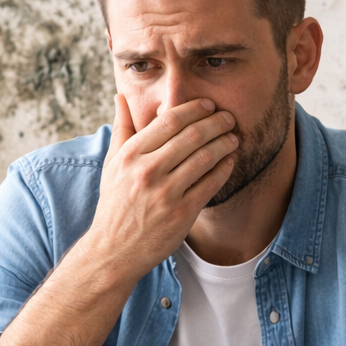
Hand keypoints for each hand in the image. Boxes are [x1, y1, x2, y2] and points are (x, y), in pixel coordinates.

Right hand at [80, 94, 239, 283]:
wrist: (114, 250)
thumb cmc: (115, 204)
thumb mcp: (111, 164)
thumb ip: (121, 128)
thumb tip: (120, 96)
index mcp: (131, 155)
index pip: (169, 121)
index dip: (194, 109)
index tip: (208, 104)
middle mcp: (148, 171)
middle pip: (191, 135)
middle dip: (216, 122)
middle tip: (228, 117)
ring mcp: (166, 193)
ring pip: (204, 157)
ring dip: (224, 143)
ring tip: (233, 137)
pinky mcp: (182, 214)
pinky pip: (210, 184)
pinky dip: (224, 169)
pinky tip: (229, 161)